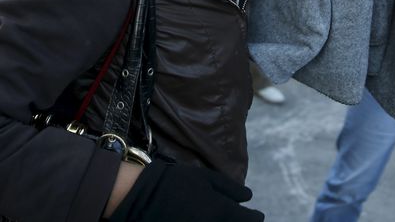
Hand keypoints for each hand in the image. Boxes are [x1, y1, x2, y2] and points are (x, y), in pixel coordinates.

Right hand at [108, 160, 263, 220]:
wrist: (139, 197)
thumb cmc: (173, 182)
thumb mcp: (203, 178)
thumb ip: (229, 189)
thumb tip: (249, 197)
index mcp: (222, 212)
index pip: (251, 221)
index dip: (255, 217)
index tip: (254, 214)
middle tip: (236, 219)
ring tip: (219, 219)